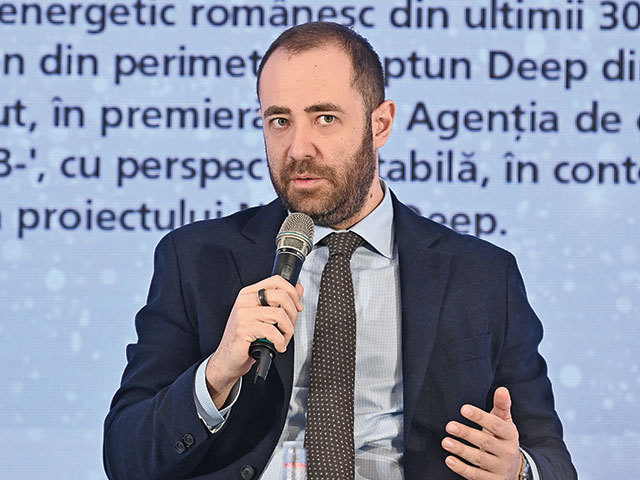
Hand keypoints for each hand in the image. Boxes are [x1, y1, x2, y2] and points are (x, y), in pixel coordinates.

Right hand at [205, 275, 302, 406]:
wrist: (228, 358)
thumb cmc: (246, 338)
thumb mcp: (264, 316)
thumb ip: (280, 302)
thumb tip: (298, 288)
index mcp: (249, 293)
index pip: (276, 281)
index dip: (293, 292)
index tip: (298, 306)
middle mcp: (245, 301)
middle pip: (281, 296)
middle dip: (293, 314)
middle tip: (289, 327)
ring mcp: (243, 314)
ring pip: (279, 314)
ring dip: (288, 330)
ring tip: (283, 339)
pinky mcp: (243, 329)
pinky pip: (272, 331)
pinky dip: (280, 341)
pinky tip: (278, 346)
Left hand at [442, 386, 521, 479]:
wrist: (515, 469)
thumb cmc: (503, 439)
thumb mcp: (505, 422)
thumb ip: (502, 406)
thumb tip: (502, 389)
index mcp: (510, 435)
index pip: (496, 425)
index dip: (480, 417)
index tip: (464, 409)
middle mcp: (506, 452)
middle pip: (485, 442)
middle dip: (466, 433)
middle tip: (450, 426)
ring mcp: (499, 468)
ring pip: (479, 459)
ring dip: (461, 450)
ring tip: (445, 442)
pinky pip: (475, 475)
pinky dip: (462, 468)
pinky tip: (449, 460)